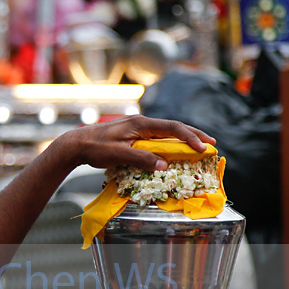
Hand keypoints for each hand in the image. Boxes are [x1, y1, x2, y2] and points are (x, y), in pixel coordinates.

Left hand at [54, 115, 215, 171]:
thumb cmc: (95, 148)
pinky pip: (157, 138)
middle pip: (173, 127)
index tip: (203, 147)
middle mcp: (141, 123)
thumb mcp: (119, 155)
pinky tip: (175, 150)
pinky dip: (170, 143)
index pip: (172, 128)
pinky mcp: (133, 136)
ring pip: (166, 132)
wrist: (76, 144)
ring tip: (199, 146)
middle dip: (193, 135)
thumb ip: (142, 159)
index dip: (189, 137)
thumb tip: (165, 165)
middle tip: (211, 143)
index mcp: (140, 123)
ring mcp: (137, 128)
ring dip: (183, 139)